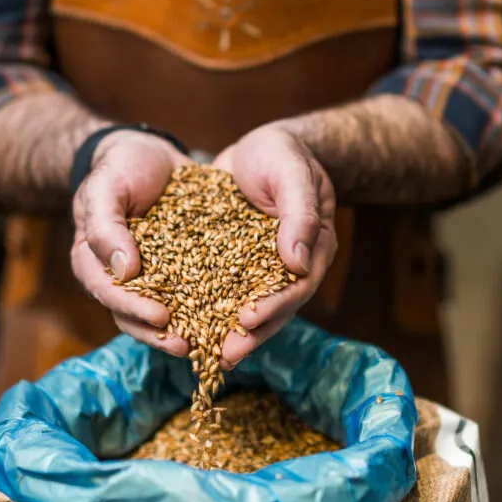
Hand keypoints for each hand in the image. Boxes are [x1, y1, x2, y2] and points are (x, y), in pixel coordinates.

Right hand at [71, 130, 191, 355]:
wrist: (148, 152)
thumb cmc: (119, 167)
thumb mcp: (105, 187)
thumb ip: (105, 226)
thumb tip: (124, 271)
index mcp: (95, 262)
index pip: (110, 294)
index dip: (134, 309)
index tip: (162, 317)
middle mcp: (121, 278)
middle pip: (135, 317)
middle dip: (161, 335)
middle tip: (189, 346)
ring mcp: (152, 277)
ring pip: (165, 313)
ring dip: (186, 330)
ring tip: (211, 342)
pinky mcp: (181, 270)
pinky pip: (193, 293)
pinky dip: (208, 307)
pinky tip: (231, 316)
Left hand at [212, 123, 337, 367]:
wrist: (261, 146)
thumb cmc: (283, 154)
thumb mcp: (292, 173)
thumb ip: (300, 214)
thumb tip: (297, 263)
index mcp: (313, 248)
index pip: (297, 286)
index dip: (274, 305)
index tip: (248, 320)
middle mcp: (291, 266)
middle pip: (276, 308)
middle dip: (251, 334)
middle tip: (225, 355)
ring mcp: (264, 268)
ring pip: (250, 306)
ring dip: (230, 331)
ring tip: (209, 356)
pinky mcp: (236, 264)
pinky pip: (225, 291)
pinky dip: (210, 309)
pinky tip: (188, 327)